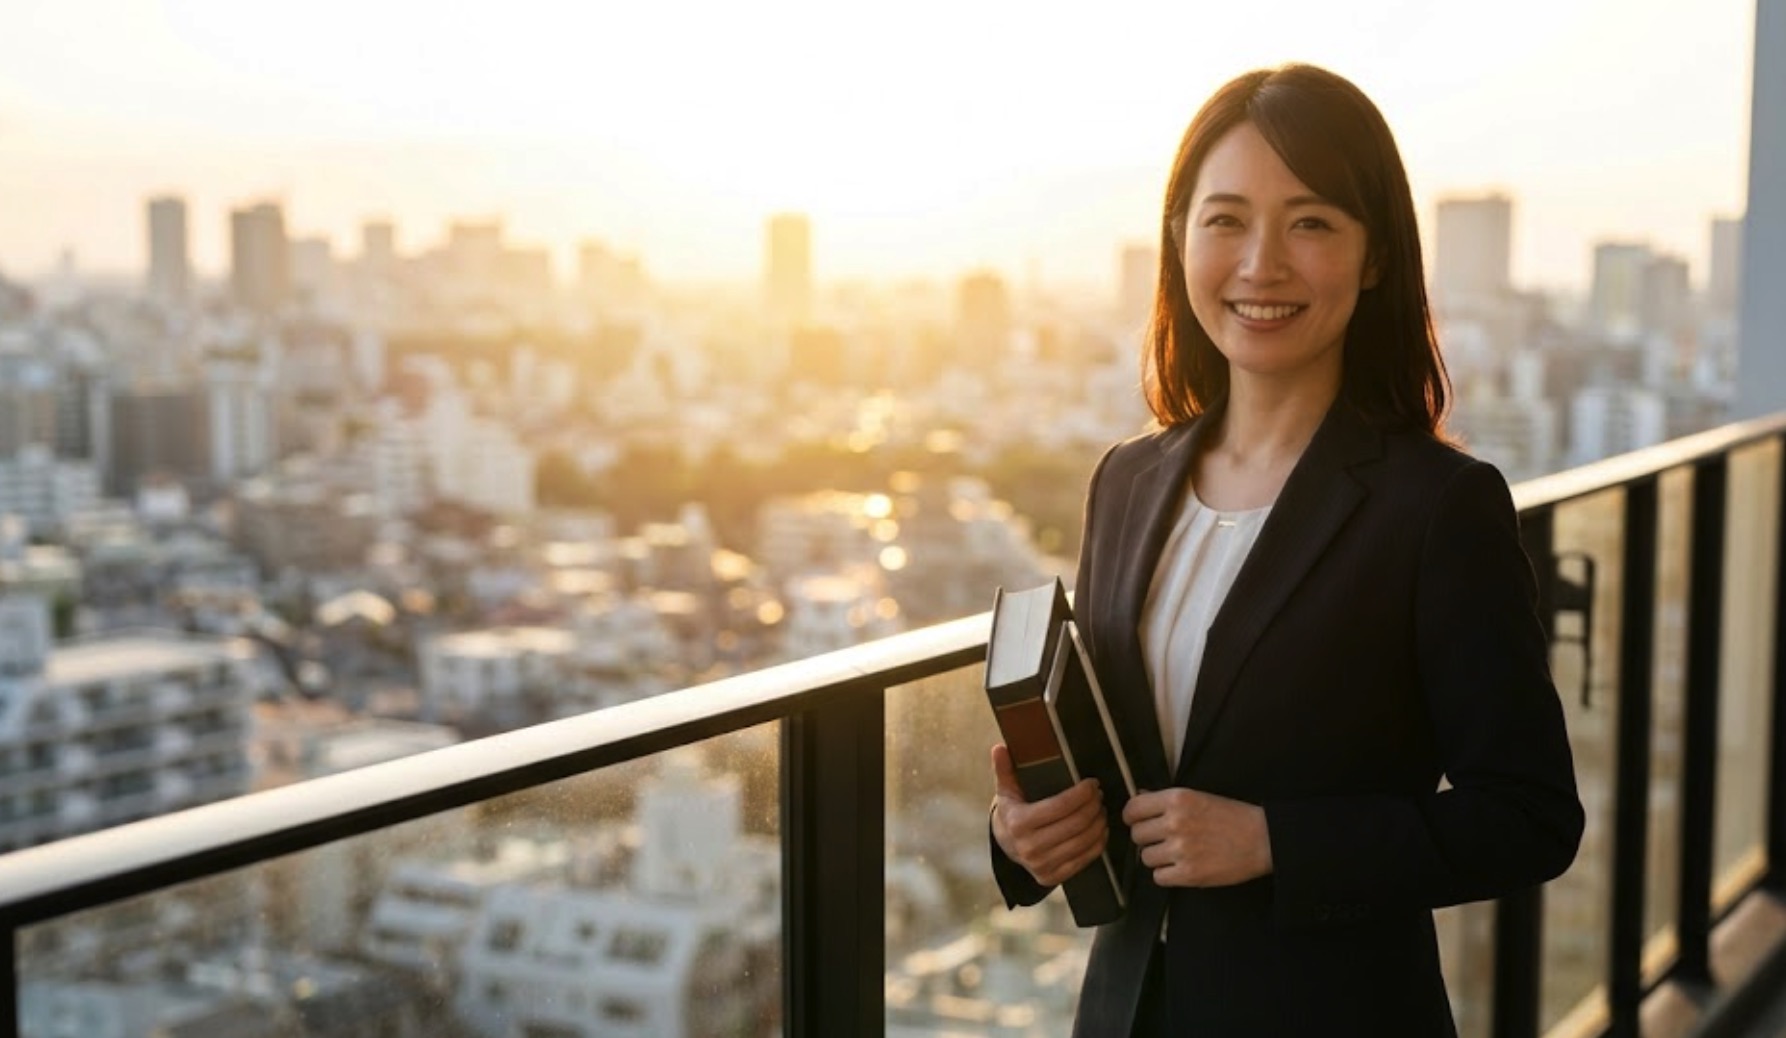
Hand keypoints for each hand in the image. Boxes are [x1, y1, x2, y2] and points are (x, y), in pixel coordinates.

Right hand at [990, 743, 1108, 886]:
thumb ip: (1004, 769)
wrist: (1006, 846)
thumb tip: (999, 748)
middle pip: (1076, 823)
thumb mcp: (1005, 790)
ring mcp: (1042, 865)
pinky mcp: (1052, 877)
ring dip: (1099, 822)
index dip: (1082, 793)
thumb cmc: (1011, 812)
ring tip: (1100, 809)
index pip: (1061, 806)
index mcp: (1018, 823)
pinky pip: (1085, 859)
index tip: (1092, 783)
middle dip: (1093, 805)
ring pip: (1084, 841)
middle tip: (1099, 794)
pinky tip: (1100, 829)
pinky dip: (1098, 842)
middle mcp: (1030, 848)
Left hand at [1122, 787, 1272, 887]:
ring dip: (1157, 858)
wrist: (1262, 839)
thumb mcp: (1197, 797)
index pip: (1133, 809)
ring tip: (1176, 854)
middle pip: (1137, 835)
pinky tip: (1181, 867)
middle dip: (1147, 838)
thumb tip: (1139, 798)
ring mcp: (1181, 850)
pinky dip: (1167, 875)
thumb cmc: (1232, 816)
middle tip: (1163, 839)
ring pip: (1146, 858)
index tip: (1137, 821)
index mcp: (1177, 799)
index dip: (1132, 817)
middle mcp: (1175, 823)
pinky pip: (1159, 877)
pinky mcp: (1189, 874)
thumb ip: (1165, 799)